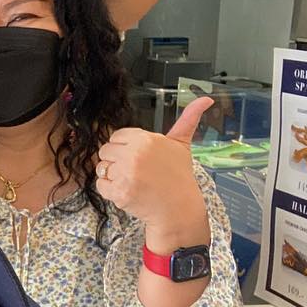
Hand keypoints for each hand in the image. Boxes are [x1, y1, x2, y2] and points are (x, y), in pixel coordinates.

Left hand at [95, 98, 212, 248]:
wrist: (178, 208)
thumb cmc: (178, 175)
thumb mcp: (182, 144)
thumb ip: (188, 118)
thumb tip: (206, 99)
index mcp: (145, 139)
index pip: (116, 136)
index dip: (125, 147)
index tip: (139, 158)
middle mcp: (134, 154)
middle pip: (105, 151)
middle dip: (117, 161)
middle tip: (136, 171)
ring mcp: (126, 174)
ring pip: (102, 168)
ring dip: (113, 176)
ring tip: (133, 181)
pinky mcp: (119, 192)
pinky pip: (100, 185)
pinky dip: (110, 190)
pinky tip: (128, 191)